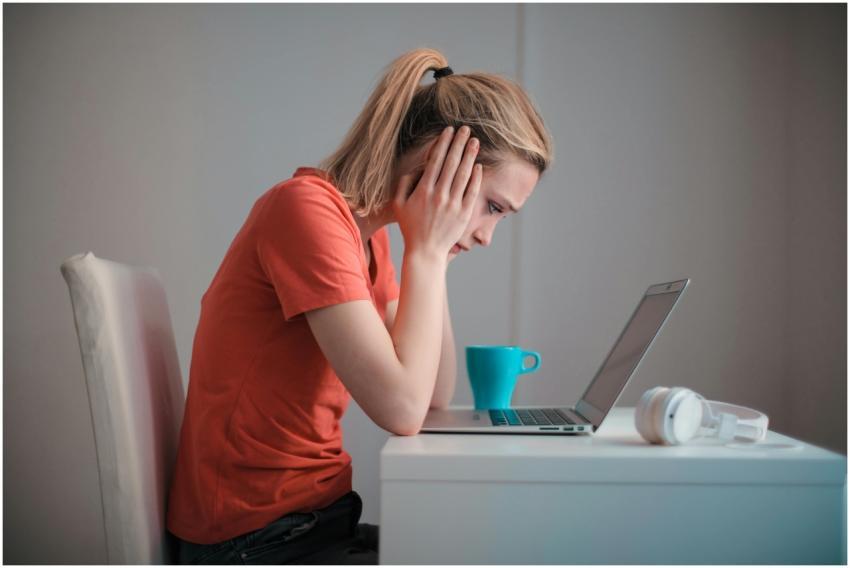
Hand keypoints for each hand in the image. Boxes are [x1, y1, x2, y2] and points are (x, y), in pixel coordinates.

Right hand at [393, 126, 481, 259]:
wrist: (425, 251)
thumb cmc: (410, 227)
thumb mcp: (398, 205)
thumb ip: (403, 184)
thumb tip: (415, 169)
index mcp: (423, 190)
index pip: (435, 161)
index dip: (443, 143)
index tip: (449, 131)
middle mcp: (439, 195)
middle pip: (451, 163)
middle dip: (459, 143)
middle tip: (466, 129)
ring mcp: (453, 204)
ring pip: (463, 174)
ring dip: (470, 156)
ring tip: (475, 141)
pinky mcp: (463, 214)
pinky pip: (472, 192)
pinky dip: (476, 177)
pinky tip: (479, 165)